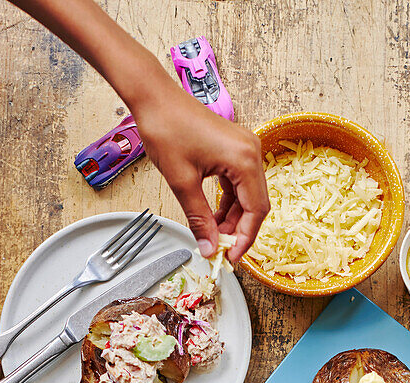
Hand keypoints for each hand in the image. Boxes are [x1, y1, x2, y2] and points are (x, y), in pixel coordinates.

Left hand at [132, 77, 268, 263]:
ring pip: (247, 196)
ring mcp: (244, 149)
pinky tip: (213, 216)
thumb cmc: (166, 128)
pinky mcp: (234, 149)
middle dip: (239, 231)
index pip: (256, 211)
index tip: (230, 258)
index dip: (245, 239)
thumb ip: (199, 219)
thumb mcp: (182, 182)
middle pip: (256, 205)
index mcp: (244, 160)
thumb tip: (210, 248)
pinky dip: (228, 203)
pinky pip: (238, 184)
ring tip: (213, 235)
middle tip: (220, 250)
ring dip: (232, 219)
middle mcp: (251, 152)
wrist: (153, 96)